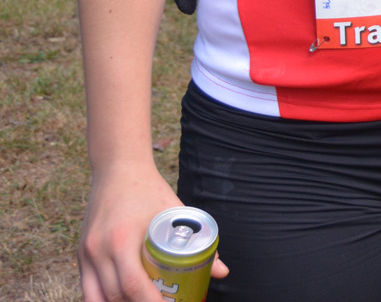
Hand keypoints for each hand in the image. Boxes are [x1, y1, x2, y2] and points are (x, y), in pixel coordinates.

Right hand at [81, 162, 227, 301]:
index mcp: (122, 240)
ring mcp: (85, 254)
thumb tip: (222, 273)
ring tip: (140, 300)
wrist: (118, 169)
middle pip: (114, 296)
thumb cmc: (150, 191)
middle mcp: (98, 250)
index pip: (133, 286)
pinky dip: (102, 299)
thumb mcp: (176, 213)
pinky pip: (87, 288)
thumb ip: (199, 244)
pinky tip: (121, 298)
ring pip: (95, 298)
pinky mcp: (80, 254)